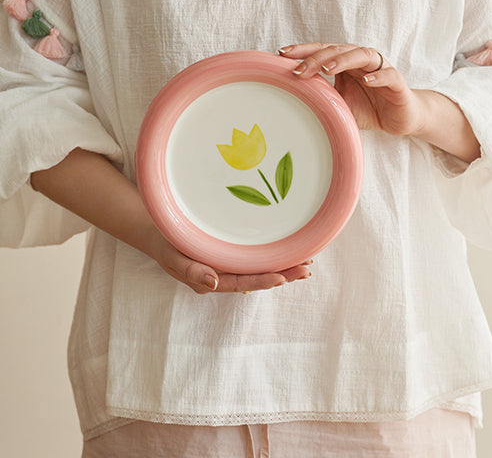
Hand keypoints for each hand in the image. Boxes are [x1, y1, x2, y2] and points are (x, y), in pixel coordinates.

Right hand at [148, 228, 311, 293]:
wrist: (160, 232)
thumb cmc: (166, 246)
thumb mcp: (172, 258)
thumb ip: (191, 271)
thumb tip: (214, 283)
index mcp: (212, 280)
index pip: (241, 283)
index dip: (262, 281)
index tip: (282, 278)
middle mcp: (225, 275)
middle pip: (256, 277)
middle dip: (283, 275)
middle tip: (306, 269)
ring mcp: (230, 264)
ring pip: (260, 268)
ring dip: (283, 265)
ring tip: (306, 261)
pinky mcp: (233, 252)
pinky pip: (256, 256)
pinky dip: (274, 254)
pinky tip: (290, 250)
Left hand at [278, 42, 424, 134]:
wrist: (400, 118)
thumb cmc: (368, 109)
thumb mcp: (339, 105)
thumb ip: (322, 98)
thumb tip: (293, 100)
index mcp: (346, 64)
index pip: (322, 51)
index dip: (303, 51)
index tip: (281, 54)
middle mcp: (361, 61)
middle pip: (337, 51)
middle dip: (316, 58)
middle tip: (298, 69)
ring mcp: (380, 69)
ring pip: (362, 55)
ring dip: (344, 60)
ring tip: (327, 68)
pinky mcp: (397, 83)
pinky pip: (388, 75)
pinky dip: (378, 76)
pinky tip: (367, 80)